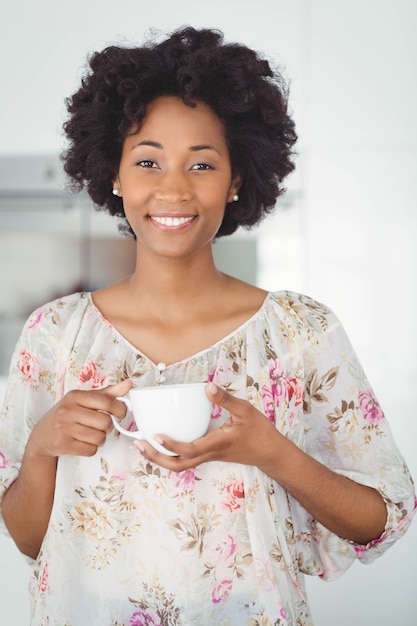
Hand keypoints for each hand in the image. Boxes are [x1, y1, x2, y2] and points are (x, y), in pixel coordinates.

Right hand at [27, 379, 131, 458]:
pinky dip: (91, 448)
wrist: (42, 436)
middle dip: (108, 427)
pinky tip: (83, 442)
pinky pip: (91, 449)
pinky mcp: (63, 444)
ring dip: (100, 439)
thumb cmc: (66, 415)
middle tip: (101, 426)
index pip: (106, 402)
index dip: (120, 409)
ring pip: (99, 438)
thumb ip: (107, 393)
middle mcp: (68, 410)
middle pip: (105, 422)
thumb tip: (128, 384)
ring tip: (91, 434)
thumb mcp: (83, 400)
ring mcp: (64, 428)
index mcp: (75, 396)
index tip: (121, 413)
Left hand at [134, 382, 281, 470]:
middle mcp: (210, 453)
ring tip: (144, 446)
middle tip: (139, 445)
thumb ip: (225, 399)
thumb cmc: (260, 433)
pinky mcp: (210, 455)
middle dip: (156, 458)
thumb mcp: (245, 411)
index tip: (155, 435)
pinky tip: (163, 444)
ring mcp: (209, 457)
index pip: (189, 450)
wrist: (271, 454)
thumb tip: (207, 386)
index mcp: (217, 443)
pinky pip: (186, 460)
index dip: (171, 445)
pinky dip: (171, 455)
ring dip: (161, 459)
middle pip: (178, 465)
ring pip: (180, 466)